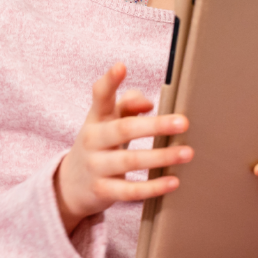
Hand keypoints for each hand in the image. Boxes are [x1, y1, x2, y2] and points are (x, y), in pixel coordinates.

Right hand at [55, 62, 192, 233]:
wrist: (70, 186)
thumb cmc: (100, 146)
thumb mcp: (107, 123)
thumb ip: (128, 105)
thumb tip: (148, 102)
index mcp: (96, 119)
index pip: (99, 96)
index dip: (109, 81)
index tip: (121, 66)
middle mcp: (93, 140)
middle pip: (123, 129)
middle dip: (155, 126)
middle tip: (183, 122)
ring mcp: (96, 167)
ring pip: (130, 161)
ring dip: (161, 157)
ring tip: (187, 153)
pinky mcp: (102, 191)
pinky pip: (129, 191)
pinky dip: (153, 187)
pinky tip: (173, 182)